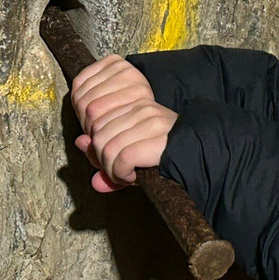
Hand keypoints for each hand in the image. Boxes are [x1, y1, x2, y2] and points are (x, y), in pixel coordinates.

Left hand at [70, 55, 177, 192]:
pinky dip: (121, 174)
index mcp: (133, 103)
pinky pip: (121, 159)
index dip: (98, 147)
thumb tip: (80, 143)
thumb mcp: (130, 149)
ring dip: (112, 170)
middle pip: (98, 136)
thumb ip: (103, 148)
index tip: (114, 160)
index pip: (96, 122)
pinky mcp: (155, 138)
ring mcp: (149, 121)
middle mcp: (141, 108)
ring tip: (127, 174)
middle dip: (104, 160)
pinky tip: (133, 176)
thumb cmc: (163, 153)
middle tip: (120, 171)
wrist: (198, 154)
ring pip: (107, 148)